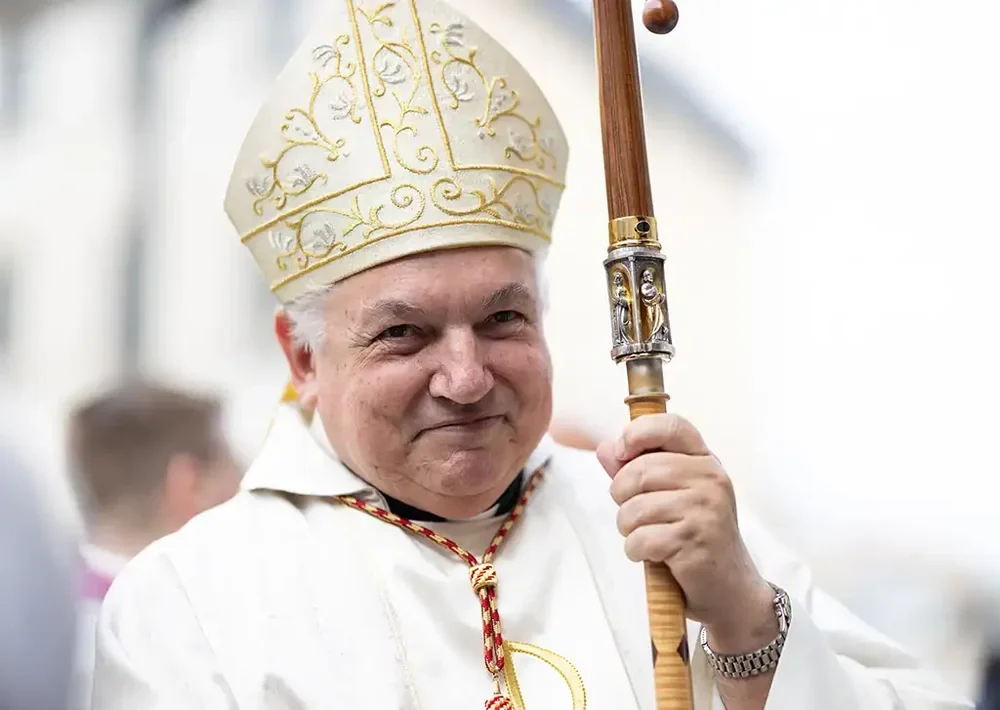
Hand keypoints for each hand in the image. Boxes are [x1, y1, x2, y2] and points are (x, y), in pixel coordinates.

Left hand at [596, 414, 776, 651]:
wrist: (730, 588)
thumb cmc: (695, 536)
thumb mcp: (672, 496)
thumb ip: (638, 470)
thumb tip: (604, 449)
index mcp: (705, 461)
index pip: (671, 426)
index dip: (637, 432)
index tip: (622, 451)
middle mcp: (710, 479)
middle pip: (639, 471)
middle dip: (622, 496)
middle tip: (633, 514)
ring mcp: (705, 509)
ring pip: (634, 507)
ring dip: (628, 528)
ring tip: (647, 536)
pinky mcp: (694, 540)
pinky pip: (640, 538)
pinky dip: (636, 551)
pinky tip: (654, 555)